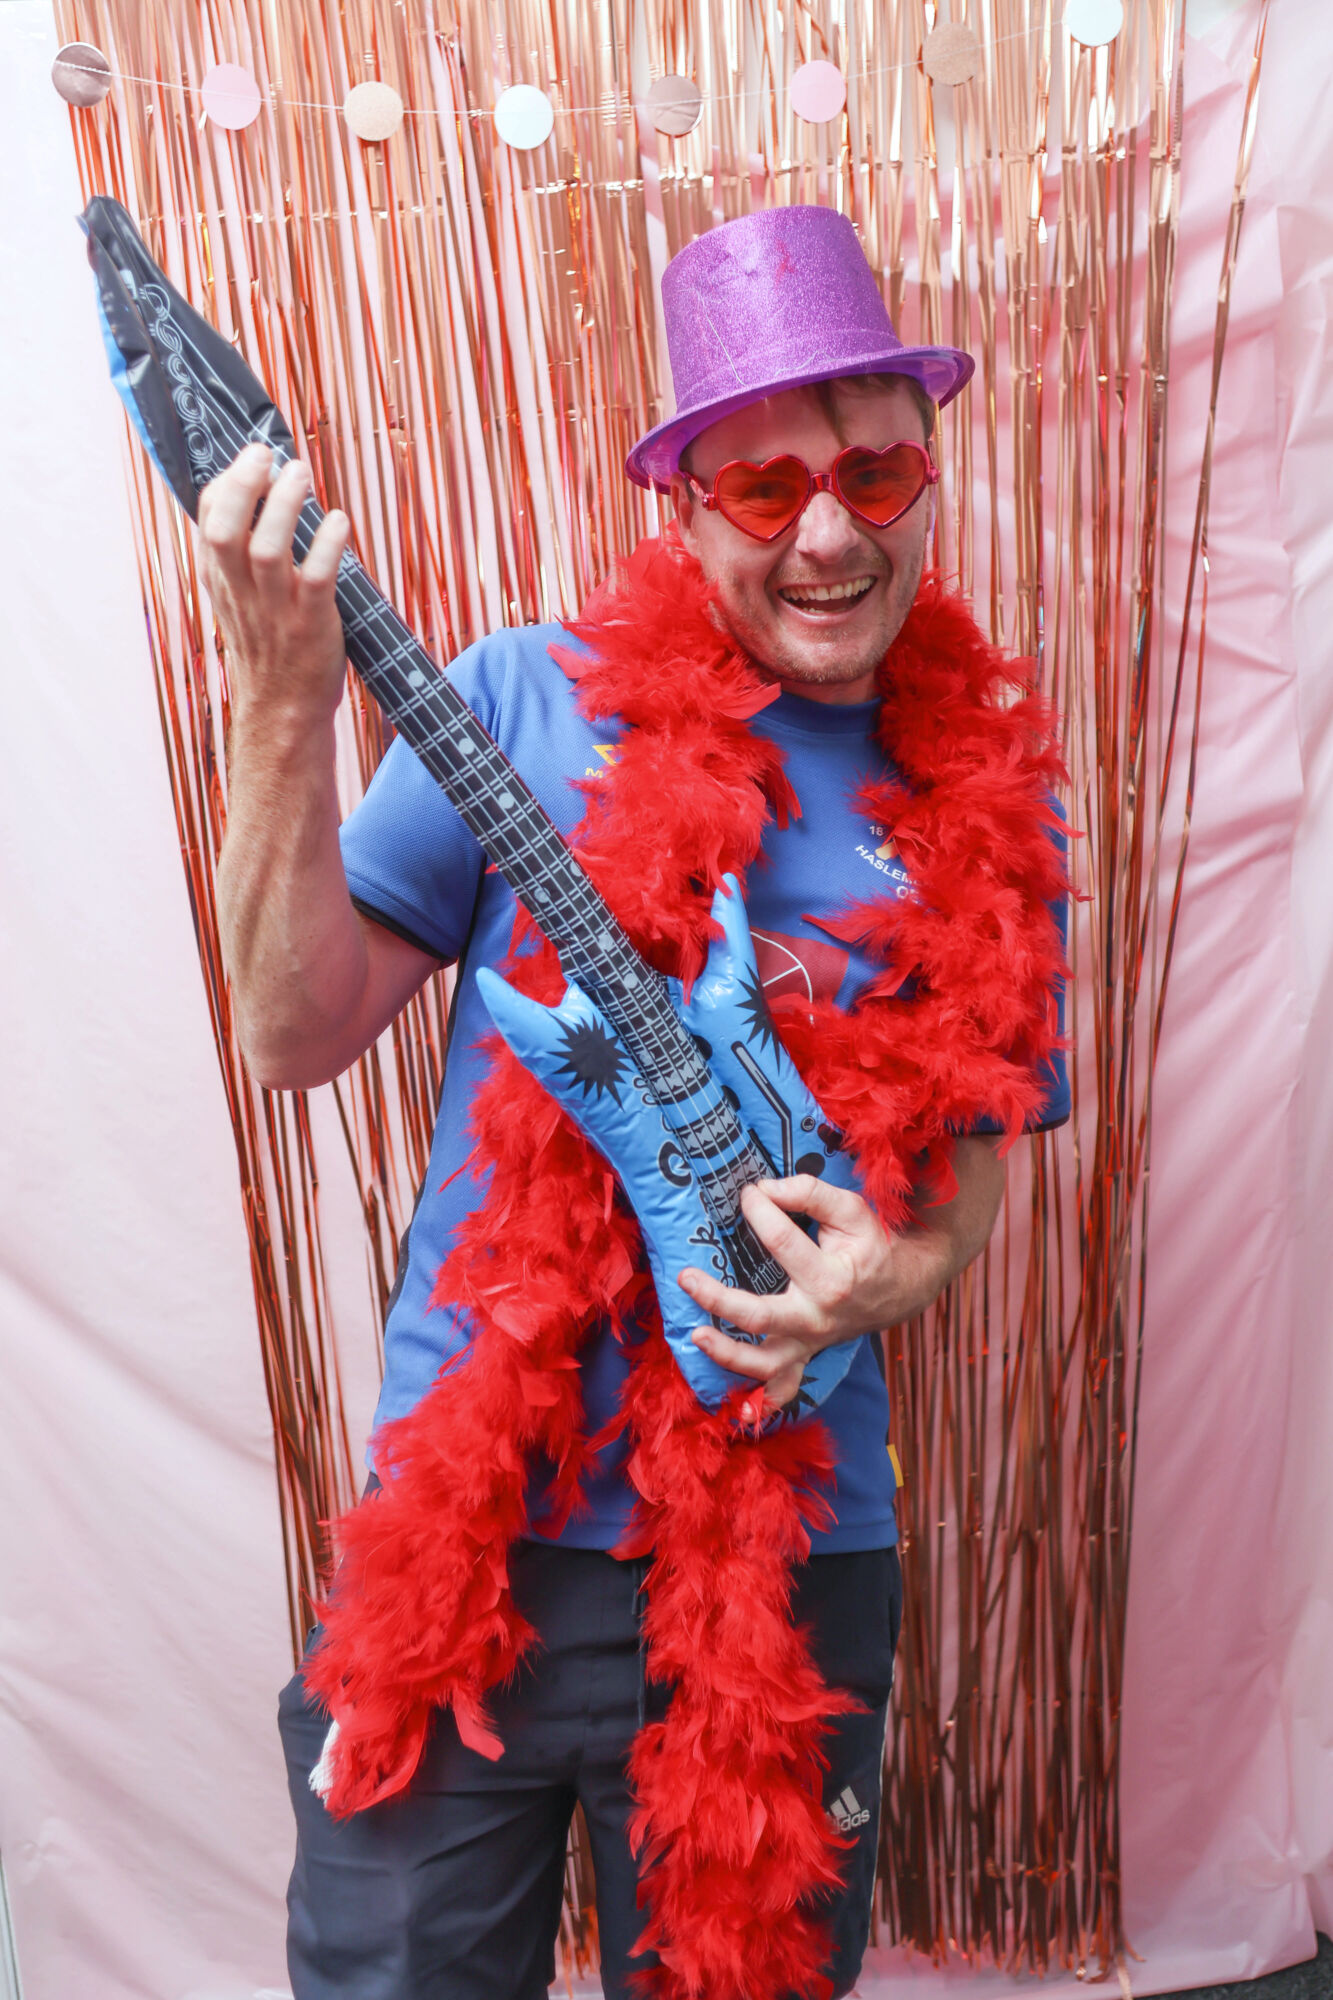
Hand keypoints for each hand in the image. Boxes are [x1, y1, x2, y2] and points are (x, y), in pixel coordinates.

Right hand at [197, 442, 349, 727]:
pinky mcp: (309, 626)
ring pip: (266, 550)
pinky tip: (339, 522)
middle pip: (226, 531)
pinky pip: (315, 579)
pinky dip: (327, 546)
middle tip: (266, 454)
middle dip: (244, 485)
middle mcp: (242, 593)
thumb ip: (239, 557)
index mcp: (222, 583)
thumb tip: (255, 499)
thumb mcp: (240, 601)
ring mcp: (275, 610)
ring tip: (302, 473)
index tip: (249, 459)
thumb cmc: (270, 648)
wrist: (283, 711)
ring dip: (284, 506)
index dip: (225, 485)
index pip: (208, 524)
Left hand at [680, 1174, 899, 1412]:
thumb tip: (765, 1190)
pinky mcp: (806, 1354)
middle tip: (686, 1277)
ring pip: (764, 1363)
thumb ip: (809, 1193)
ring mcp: (809, 1342)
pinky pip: (783, 1388)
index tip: (748, 1195)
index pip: (781, 1243)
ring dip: (726, 1355)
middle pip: (759, 1317)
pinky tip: (735, 1407)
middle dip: (718, 1299)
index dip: (759, 1211)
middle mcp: (816, 1318)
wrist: (903, 1286)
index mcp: (830, 1279)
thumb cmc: (872, 1244)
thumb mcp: (850, 1210)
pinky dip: (762, 1401)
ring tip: (695, 1335)